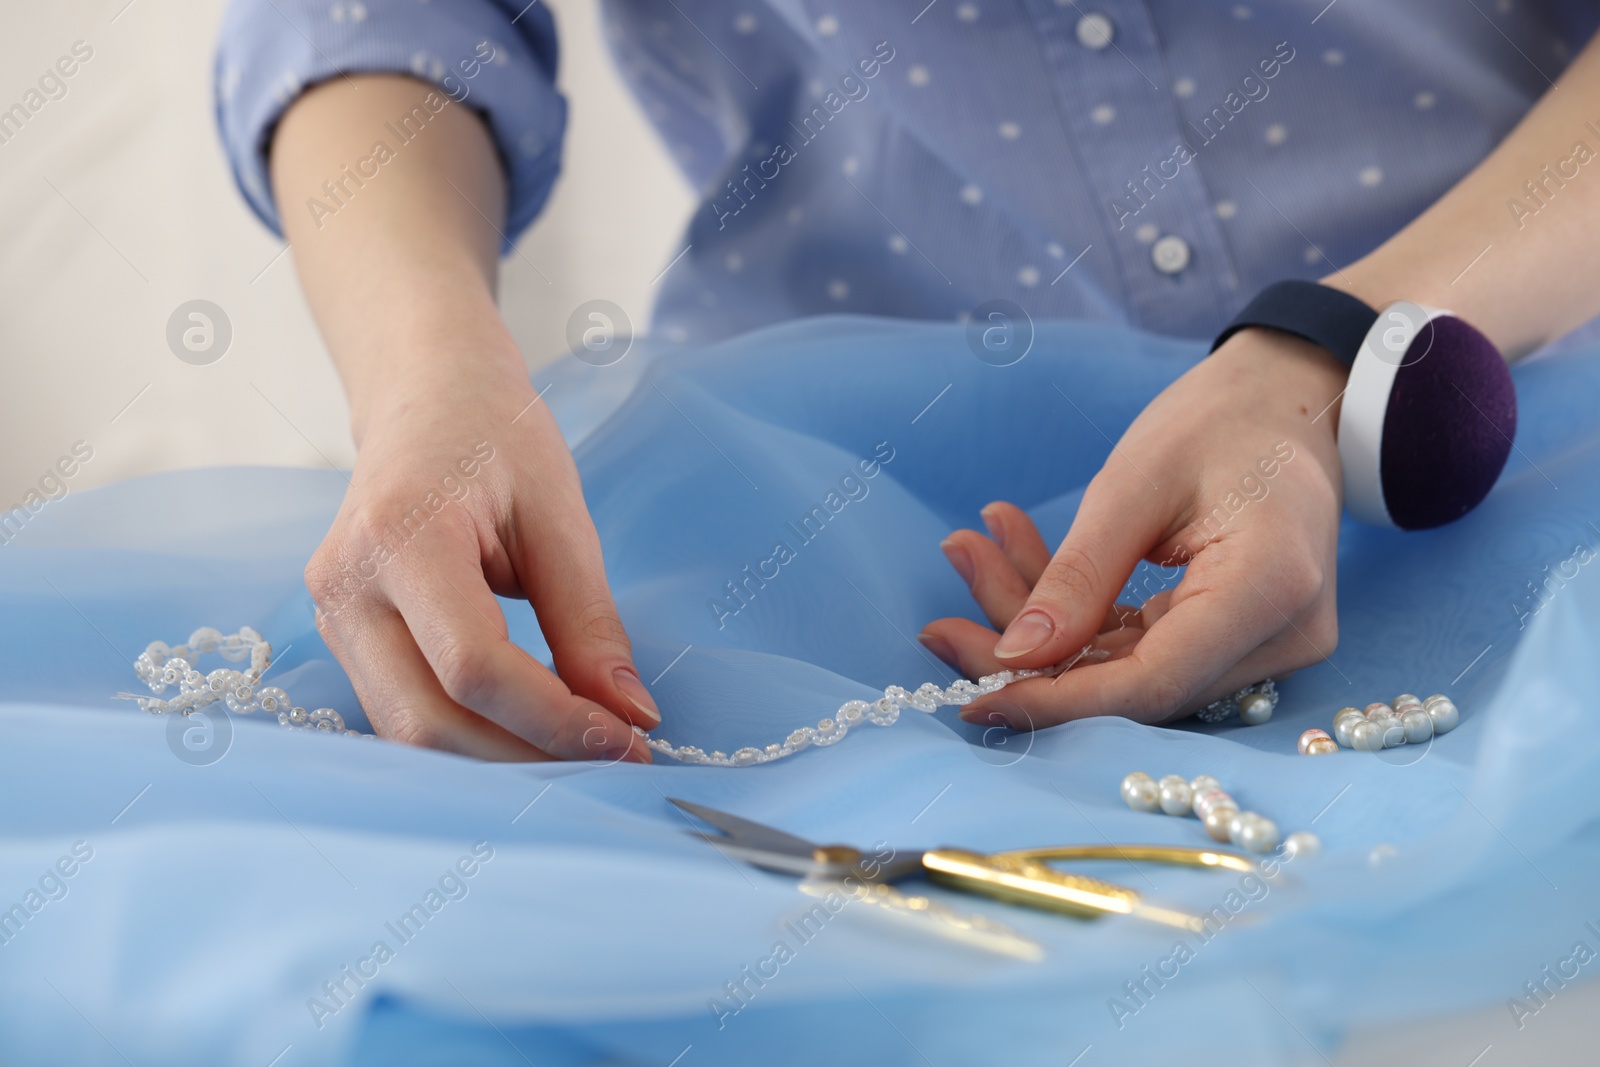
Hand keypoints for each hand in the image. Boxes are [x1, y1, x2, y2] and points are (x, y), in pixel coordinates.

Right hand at [305, 353, 657, 761]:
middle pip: (429, 720)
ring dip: (499, 760)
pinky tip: (532, 733)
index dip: (554, 720)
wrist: (425, 394)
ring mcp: (332, 618)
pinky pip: (402, 712)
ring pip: (409, 732)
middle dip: (527, 759)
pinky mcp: (343, 638)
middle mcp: (345, 588)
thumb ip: (589, 622)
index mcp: (400, 538)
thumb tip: (630, 716)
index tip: (631, 742)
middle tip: (615, 760)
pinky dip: (471, 738)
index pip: (473, 667)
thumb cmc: (496, 435)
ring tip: (581, 753)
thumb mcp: (560, 515)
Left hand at [918, 329, 1346, 728]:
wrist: (1290, 396)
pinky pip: (1141, 644)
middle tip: (938, 623)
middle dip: (1029, 658)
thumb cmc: (1222, 418)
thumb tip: (1016, 658)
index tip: (973, 697)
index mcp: (1271, 588)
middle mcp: (1282, 635)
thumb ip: (1078, 575)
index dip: (1057, 701)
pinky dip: (1075, 613)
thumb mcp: (1136, 480)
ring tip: (972, 553)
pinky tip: (1013, 555)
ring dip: (1041, 626)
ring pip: (1127, 667)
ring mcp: (1264, 642)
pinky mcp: (1234, 635)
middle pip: (1134, 683)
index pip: (1152, 682)